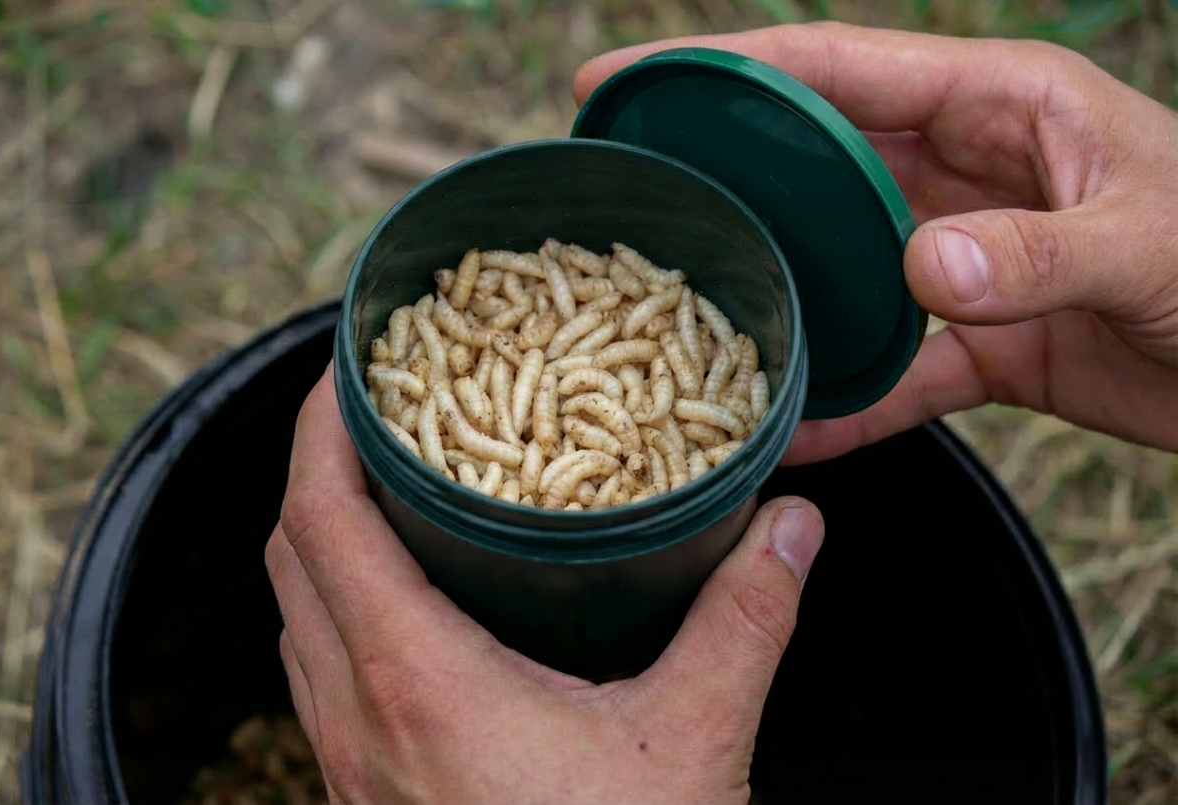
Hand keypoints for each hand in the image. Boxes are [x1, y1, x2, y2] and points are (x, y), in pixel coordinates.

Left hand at [266, 366, 823, 804]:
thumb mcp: (694, 741)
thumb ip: (745, 618)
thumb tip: (791, 525)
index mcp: (415, 679)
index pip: (318, 518)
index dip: (314, 429)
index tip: (344, 370)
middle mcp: (355, 713)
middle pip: (289, 554)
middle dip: (314, 467)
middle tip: (374, 414)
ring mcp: (346, 759)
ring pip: (294, 614)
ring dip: (319, 538)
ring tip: (383, 489)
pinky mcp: (359, 791)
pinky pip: (316, 670)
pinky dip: (335, 607)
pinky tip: (403, 604)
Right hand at [575, 22, 1177, 459]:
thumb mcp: (1146, 242)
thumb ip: (1034, 251)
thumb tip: (918, 267)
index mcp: (997, 105)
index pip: (838, 69)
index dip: (730, 68)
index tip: (632, 78)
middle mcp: (965, 172)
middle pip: (818, 164)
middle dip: (727, 174)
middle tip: (630, 190)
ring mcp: (966, 260)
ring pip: (842, 268)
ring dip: (778, 294)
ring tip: (687, 314)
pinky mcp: (981, 340)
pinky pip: (895, 370)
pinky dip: (850, 403)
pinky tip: (796, 435)